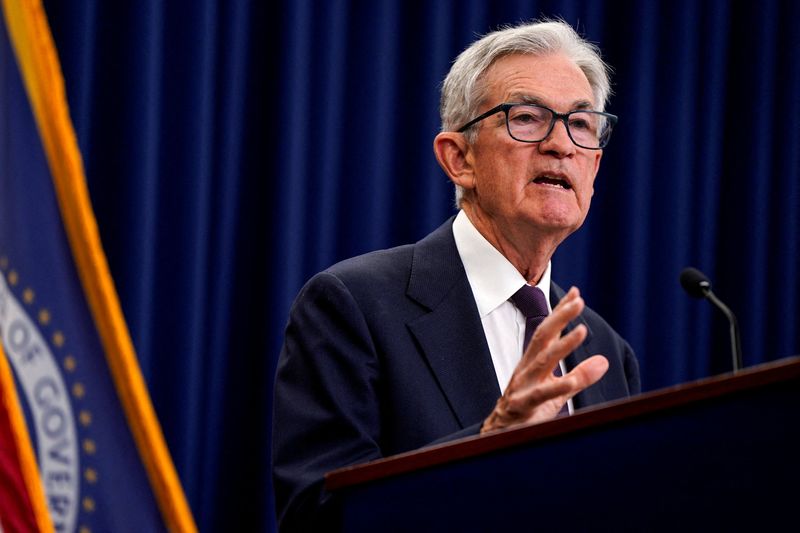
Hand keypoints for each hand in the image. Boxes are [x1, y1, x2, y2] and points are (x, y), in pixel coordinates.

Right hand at [480, 287, 608, 433]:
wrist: (499, 434)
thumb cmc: (528, 409)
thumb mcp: (557, 391)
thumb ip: (579, 375)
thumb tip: (603, 360)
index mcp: (533, 361)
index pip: (548, 332)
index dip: (560, 311)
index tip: (575, 292)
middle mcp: (527, 368)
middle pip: (543, 337)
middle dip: (560, 317)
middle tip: (578, 301)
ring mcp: (523, 385)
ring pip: (543, 361)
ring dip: (563, 345)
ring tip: (581, 331)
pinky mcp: (522, 405)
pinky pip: (541, 395)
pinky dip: (557, 387)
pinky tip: (572, 381)